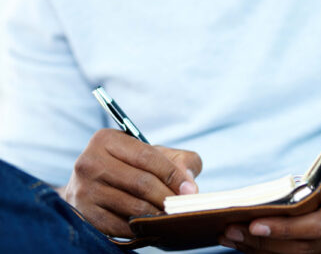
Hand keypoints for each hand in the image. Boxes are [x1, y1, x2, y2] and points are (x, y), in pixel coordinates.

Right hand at [57, 129, 201, 236]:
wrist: (93, 186)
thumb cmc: (132, 166)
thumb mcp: (154, 153)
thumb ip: (180, 161)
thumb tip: (189, 186)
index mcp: (107, 140)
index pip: (148, 157)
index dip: (173, 174)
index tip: (190, 190)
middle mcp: (90, 162)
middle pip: (141, 183)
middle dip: (167, 196)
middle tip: (182, 206)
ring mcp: (84, 190)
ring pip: (133, 207)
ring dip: (157, 214)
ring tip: (170, 216)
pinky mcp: (84, 215)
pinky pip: (121, 226)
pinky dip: (141, 229)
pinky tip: (152, 226)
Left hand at [220, 124, 320, 253]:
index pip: (320, 225)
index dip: (287, 228)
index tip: (254, 222)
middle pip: (306, 246)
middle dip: (265, 242)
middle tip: (227, 231)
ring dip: (266, 249)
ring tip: (231, 237)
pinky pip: (308, 251)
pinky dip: (279, 249)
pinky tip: (254, 240)